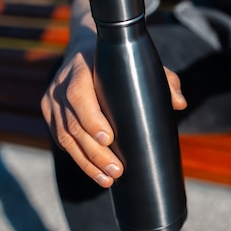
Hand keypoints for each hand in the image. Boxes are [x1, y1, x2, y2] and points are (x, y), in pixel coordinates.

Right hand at [41, 36, 186, 187]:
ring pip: (65, 137)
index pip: (79, 94)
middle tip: (117, 170)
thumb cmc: (119, 60)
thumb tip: (180, 104)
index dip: (91, 118)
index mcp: (81, 67)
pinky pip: (62, 141)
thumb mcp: (140, 62)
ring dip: (87, 162)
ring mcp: (52, 100)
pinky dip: (79, 159)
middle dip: (95, 152)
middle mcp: (61, 84)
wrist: (84, 51)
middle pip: (73, 124)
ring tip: (108, 179)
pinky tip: (96, 173)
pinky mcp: (50, 113)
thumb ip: (163, 78)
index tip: (109, 138)